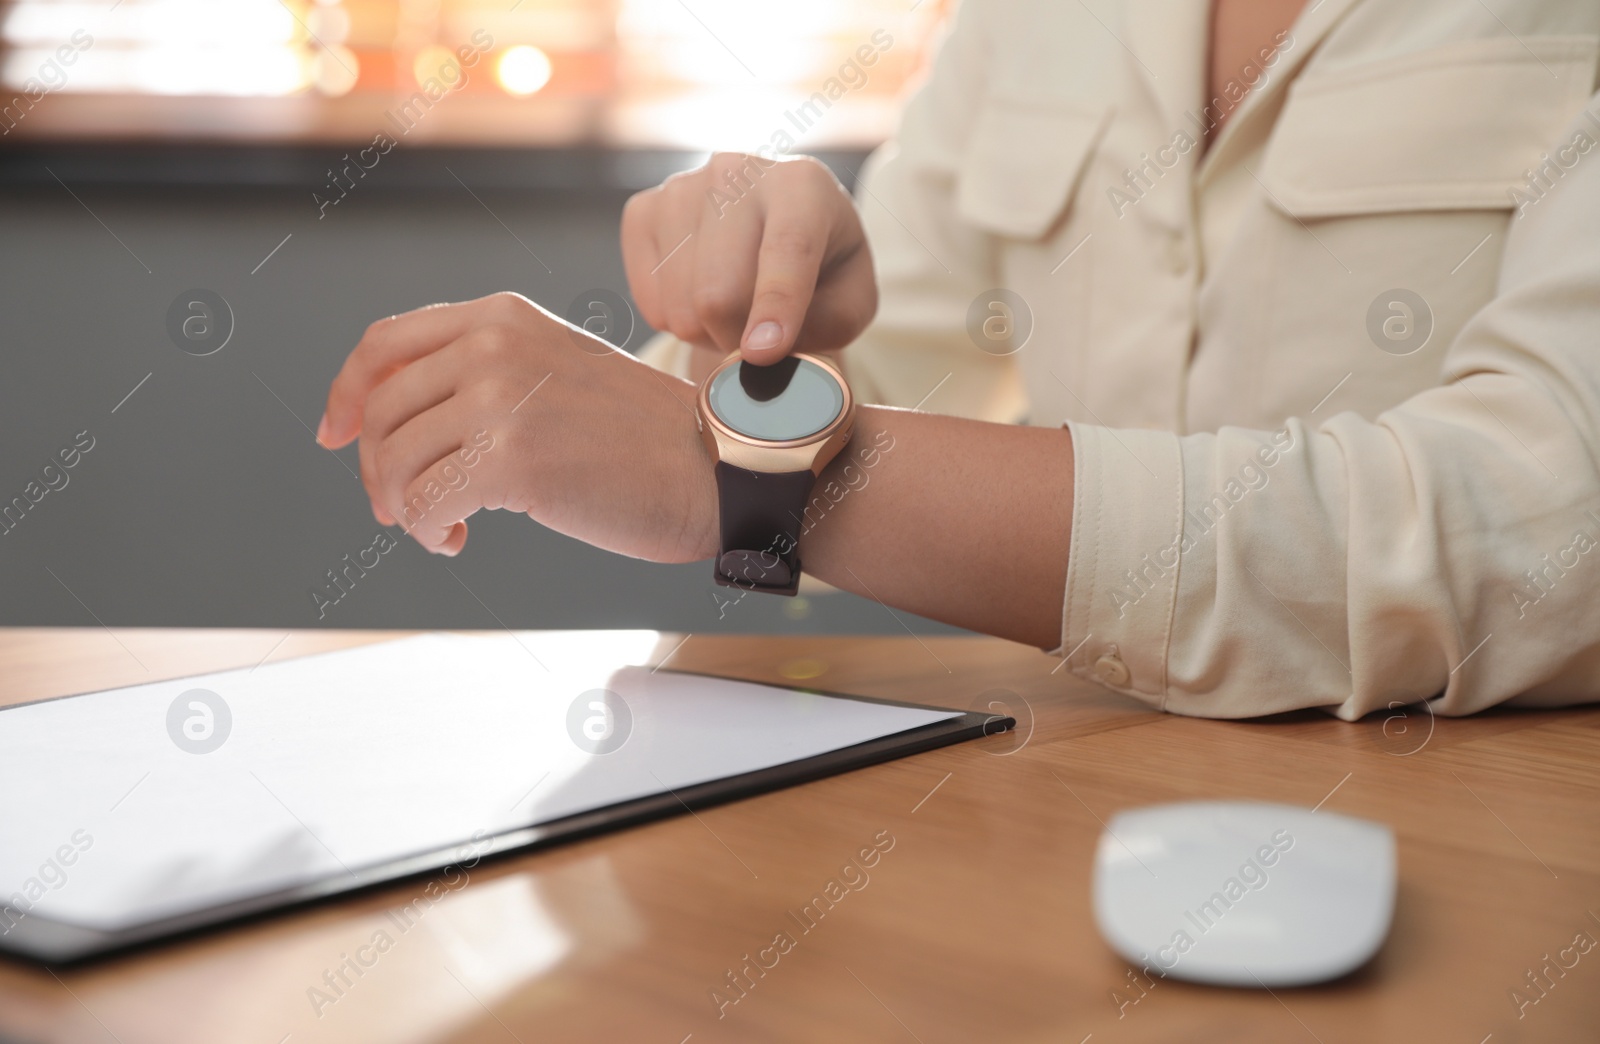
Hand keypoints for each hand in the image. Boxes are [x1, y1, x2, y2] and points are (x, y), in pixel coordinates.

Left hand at [317, 292, 718, 561]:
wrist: (712, 465)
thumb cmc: (643, 436)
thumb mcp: (559, 370)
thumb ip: (488, 374)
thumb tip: (401, 423)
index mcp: (502, 316)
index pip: (386, 343)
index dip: (346, 392)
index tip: (334, 433)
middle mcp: (494, 344)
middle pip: (380, 410)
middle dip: (376, 469)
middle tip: (403, 508)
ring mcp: (500, 399)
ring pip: (393, 461)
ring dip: (402, 507)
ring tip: (440, 526)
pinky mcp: (511, 460)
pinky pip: (425, 503)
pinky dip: (428, 531)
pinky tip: (459, 539)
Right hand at [621, 152, 876, 375]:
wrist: (774, 229)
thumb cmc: (823, 269)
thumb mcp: (853, 300)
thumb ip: (827, 325)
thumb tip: (761, 349)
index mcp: (803, 184)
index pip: (786, 248)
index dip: (775, 305)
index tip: (763, 352)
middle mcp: (736, 171)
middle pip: (719, 293)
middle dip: (738, 339)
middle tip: (759, 341)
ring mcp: (681, 187)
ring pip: (681, 306)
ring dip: (709, 333)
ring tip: (735, 311)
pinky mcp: (642, 211)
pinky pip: (650, 302)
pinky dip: (677, 321)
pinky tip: (701, 294)